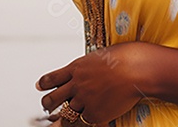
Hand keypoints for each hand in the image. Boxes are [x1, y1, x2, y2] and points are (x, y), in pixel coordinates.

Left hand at [38, 43, 155, 125]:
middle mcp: (77, 84)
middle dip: (47, 104)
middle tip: (48, 107)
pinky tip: (83, 121)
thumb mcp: (99, 57)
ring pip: (64, 114)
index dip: (44, 84)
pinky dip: (82, 122)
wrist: (137, 69)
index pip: (51, 78)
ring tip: (59, 120)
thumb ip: (88, 65)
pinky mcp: (95, 114)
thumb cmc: (124, 58)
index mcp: (76, 68)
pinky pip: (82, 122)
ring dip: (62, 117)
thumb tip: (88, 67)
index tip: (41, 87)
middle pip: (51, 99)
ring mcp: (84, 100)